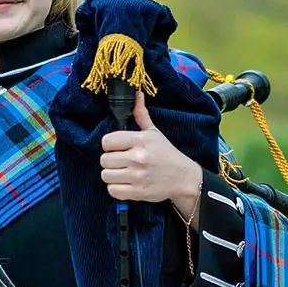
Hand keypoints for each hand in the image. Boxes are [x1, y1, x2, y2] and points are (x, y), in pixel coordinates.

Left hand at [100, 92, 202, 206]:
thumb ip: (141, 114)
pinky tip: (125, 184)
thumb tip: (137, 93)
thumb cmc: (166, 154)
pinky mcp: (138, 192)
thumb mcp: (154, 132)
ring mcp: (137, 176)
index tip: (117, 148)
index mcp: (140, 140)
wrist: (184, 178)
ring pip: (106, 175)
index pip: (107, 141)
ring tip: (123, 173)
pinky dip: (116, 189)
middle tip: (121, 161)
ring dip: (112, 175)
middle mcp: (138, 158)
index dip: (109, 145)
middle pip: (104, 159)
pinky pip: (113, 191)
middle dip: (110, 161)